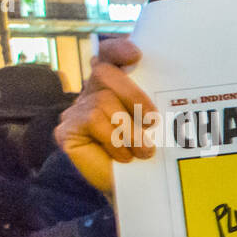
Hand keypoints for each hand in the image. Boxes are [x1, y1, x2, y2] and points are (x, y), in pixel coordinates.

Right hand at [54, 39, 159, 196]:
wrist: (135, 188)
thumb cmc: (148, 152)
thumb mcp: (156, 123)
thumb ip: (155, 103)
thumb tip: (170, 92)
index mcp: (116, 85)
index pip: (110, 55)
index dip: (118, 48)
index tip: (135, 54)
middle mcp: (92, 92)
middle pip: (104, 72)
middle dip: (133, 95)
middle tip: (152, 121)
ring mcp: (76, 109)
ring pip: (103, 101)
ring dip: (130, 129)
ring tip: (144, 150)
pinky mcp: (66, 129)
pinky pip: (92, 120)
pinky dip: (115, 140)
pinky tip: (125, 156)